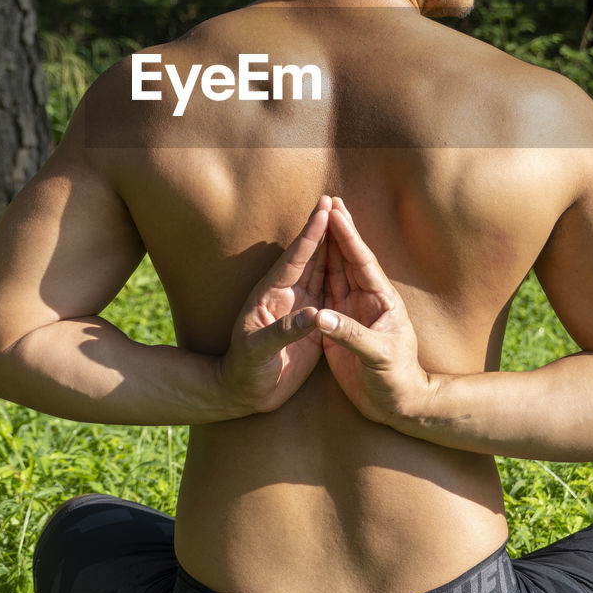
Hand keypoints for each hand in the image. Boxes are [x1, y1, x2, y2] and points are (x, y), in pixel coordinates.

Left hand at [218, 196, 329, 415]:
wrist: (244, 392)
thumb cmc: (245, 371)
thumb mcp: (258, 352)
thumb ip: (283, 332)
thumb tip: (313, 315)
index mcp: (272, 295)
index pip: (296, 258)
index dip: (311, 233)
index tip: (325, 209)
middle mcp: (287, 295)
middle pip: (310, 255)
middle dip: (324, 229)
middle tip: (337, 200)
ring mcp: (299, 307)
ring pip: (320, 269)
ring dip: (332, 246)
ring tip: (345, 221)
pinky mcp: (309, 323)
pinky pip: (327, 291)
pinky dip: (337, 274)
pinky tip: (348, 263)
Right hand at [316, 199, 433, 428]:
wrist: (398, 405)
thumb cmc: (395, 381)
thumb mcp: (377, 357)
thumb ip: (349, 334)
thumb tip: (319, 317)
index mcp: (382, 301)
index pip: (362, 262)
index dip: (348, 236)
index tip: (335, 211)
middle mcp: (368, 300)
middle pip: (349, 259)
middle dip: (338, 230)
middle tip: (326, 201)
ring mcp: (354, 311)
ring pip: (337, 271)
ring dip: (327, 246)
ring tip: (318, 219)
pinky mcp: (341, 325)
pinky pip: (327, 290)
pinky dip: (319, 271)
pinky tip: (310, 257)